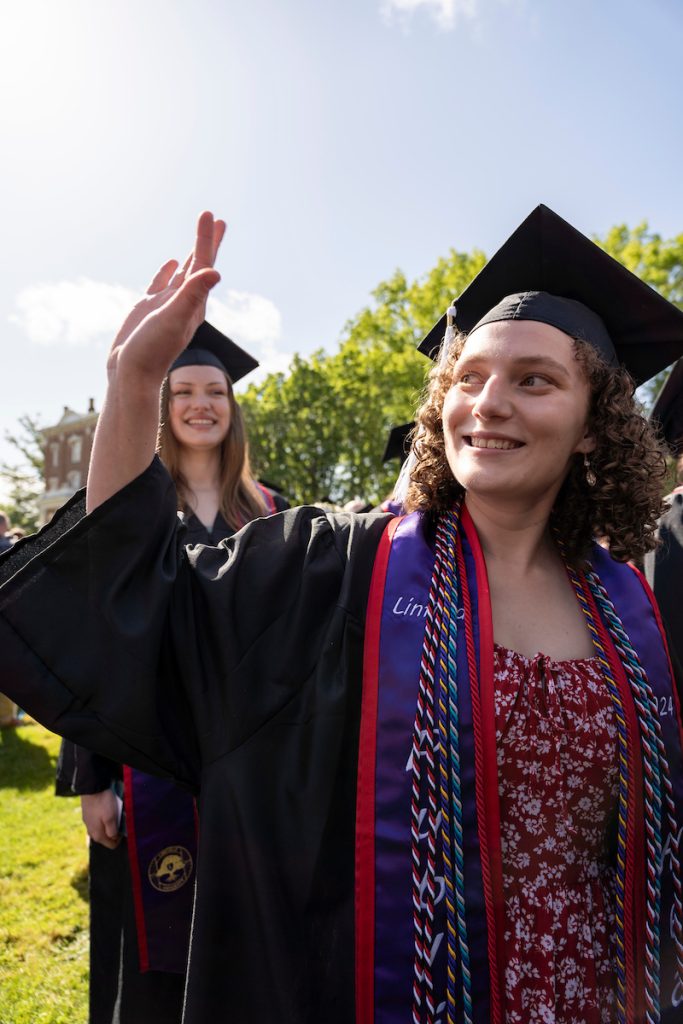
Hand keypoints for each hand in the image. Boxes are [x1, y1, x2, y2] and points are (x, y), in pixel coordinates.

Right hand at [81, 790, 120, 849]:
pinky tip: (106, 809)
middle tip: (119, 819)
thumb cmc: (102, 803)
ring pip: (102, 829)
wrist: (91, 788)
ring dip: (109, 824)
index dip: (119, 838)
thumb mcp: (111, 818)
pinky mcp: (87, 817)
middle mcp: (91, 832)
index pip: (112, 845)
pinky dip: (103, 818)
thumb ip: (112, 832)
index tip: (122, 827)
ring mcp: (88, 824)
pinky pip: (98, 822)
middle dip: (114, 831)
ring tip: (113, 813)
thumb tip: (114, 839)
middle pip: (107, 838)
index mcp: (98, 835)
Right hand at [108, 211, 225, 381]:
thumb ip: (192, 295)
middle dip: (207, 241)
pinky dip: (167, 271)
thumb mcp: (173, 319)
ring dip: (191, 254)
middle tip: (216, 220)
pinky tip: (171, 262)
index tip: (212, 216)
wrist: (131, 373)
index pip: (203, 264)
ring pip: (183, 273)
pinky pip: (161, 283)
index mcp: (192, 302)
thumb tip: (215, 272)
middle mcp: (183, 301)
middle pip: (199, 265)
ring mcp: (165, 304)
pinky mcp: (148, 309)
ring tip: (200, 237)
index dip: (207, 239)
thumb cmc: (153, 349)